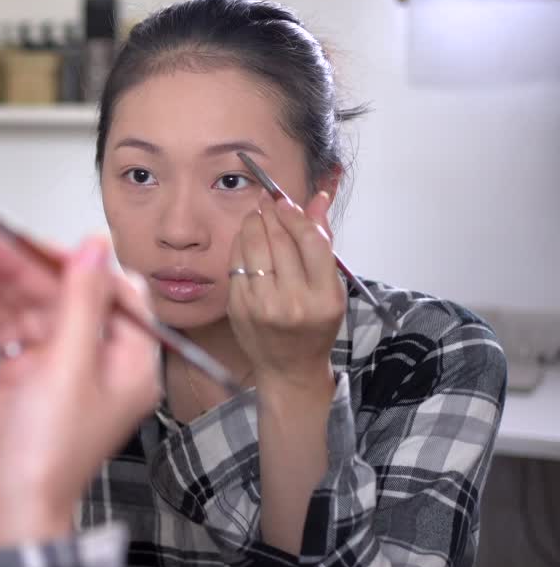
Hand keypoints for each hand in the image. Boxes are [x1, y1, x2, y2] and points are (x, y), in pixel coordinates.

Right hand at [0, 233, 161, 548]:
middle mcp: (98, 359)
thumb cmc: (48, 456)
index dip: (76, 263)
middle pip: (66, 293)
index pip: (113, 291)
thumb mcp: (68, 367)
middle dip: (27, 268)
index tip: (39, 243)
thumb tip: (94, 249)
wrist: (6, 503)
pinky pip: (11, 325)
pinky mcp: (25, 372)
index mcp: (130, 360)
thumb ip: (80, 302)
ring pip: (34, 305)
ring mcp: (59, 365)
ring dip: (3, 284)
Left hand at [227, 191, 343, 389]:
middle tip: (267, 199)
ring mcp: (262, 306)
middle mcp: (293, 302)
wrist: (289, 367)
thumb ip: (323, 241)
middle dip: (271, 214)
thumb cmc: (314, 324)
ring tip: (257, 215)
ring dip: (253, 224)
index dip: (296, 216)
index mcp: (324, 297)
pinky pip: (235, 264)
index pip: (310, 242)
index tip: (286, 202)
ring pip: (253, 248)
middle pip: (280, 241)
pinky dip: (240, 244)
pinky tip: (245, 238)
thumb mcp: (331, 287)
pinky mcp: (238, 307)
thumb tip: (317, 198)